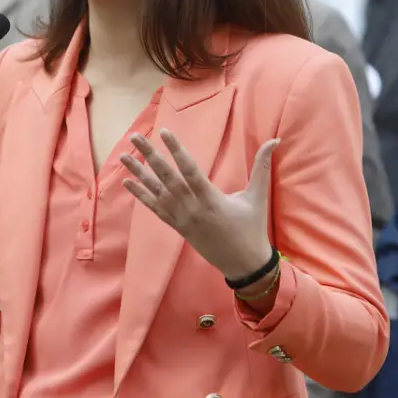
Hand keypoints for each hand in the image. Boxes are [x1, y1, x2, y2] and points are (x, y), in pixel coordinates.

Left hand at [120, 129, 279, 279]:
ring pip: (156, 192)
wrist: (244, 264)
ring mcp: (182, 219)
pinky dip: (141, 195)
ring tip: (124, 156)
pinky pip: (155, 209)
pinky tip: (128, 183)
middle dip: (150, 156)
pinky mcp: (178, 227)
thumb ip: (262, 167)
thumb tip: (274, 140)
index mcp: (211, 199)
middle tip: (135, 137)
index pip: (190, 170)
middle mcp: (192, 208)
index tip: (164, 132)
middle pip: (167, 177)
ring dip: (139, 173)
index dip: (177, 150)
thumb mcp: (257, 197)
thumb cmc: (252, 229)